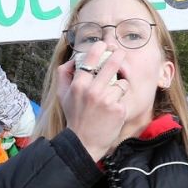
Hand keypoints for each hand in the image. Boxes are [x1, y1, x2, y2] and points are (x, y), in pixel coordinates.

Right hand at [58, 42, 129, 160]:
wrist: (84, 143)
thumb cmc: (75, 117)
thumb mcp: (63, 96)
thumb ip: (64, 75)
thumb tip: (73, 60)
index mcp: (78, 86)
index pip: (90, 61)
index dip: (98, 48)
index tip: (103, 44)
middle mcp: (92, 91)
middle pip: (111, 65)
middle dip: (118, 56)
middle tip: (120, 52)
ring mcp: (106, 100)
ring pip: (121, 82)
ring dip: (119, 86)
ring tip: (112, 95)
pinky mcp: (118, 109)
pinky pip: (124, 97)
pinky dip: (121, 100)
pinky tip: (113, 110)